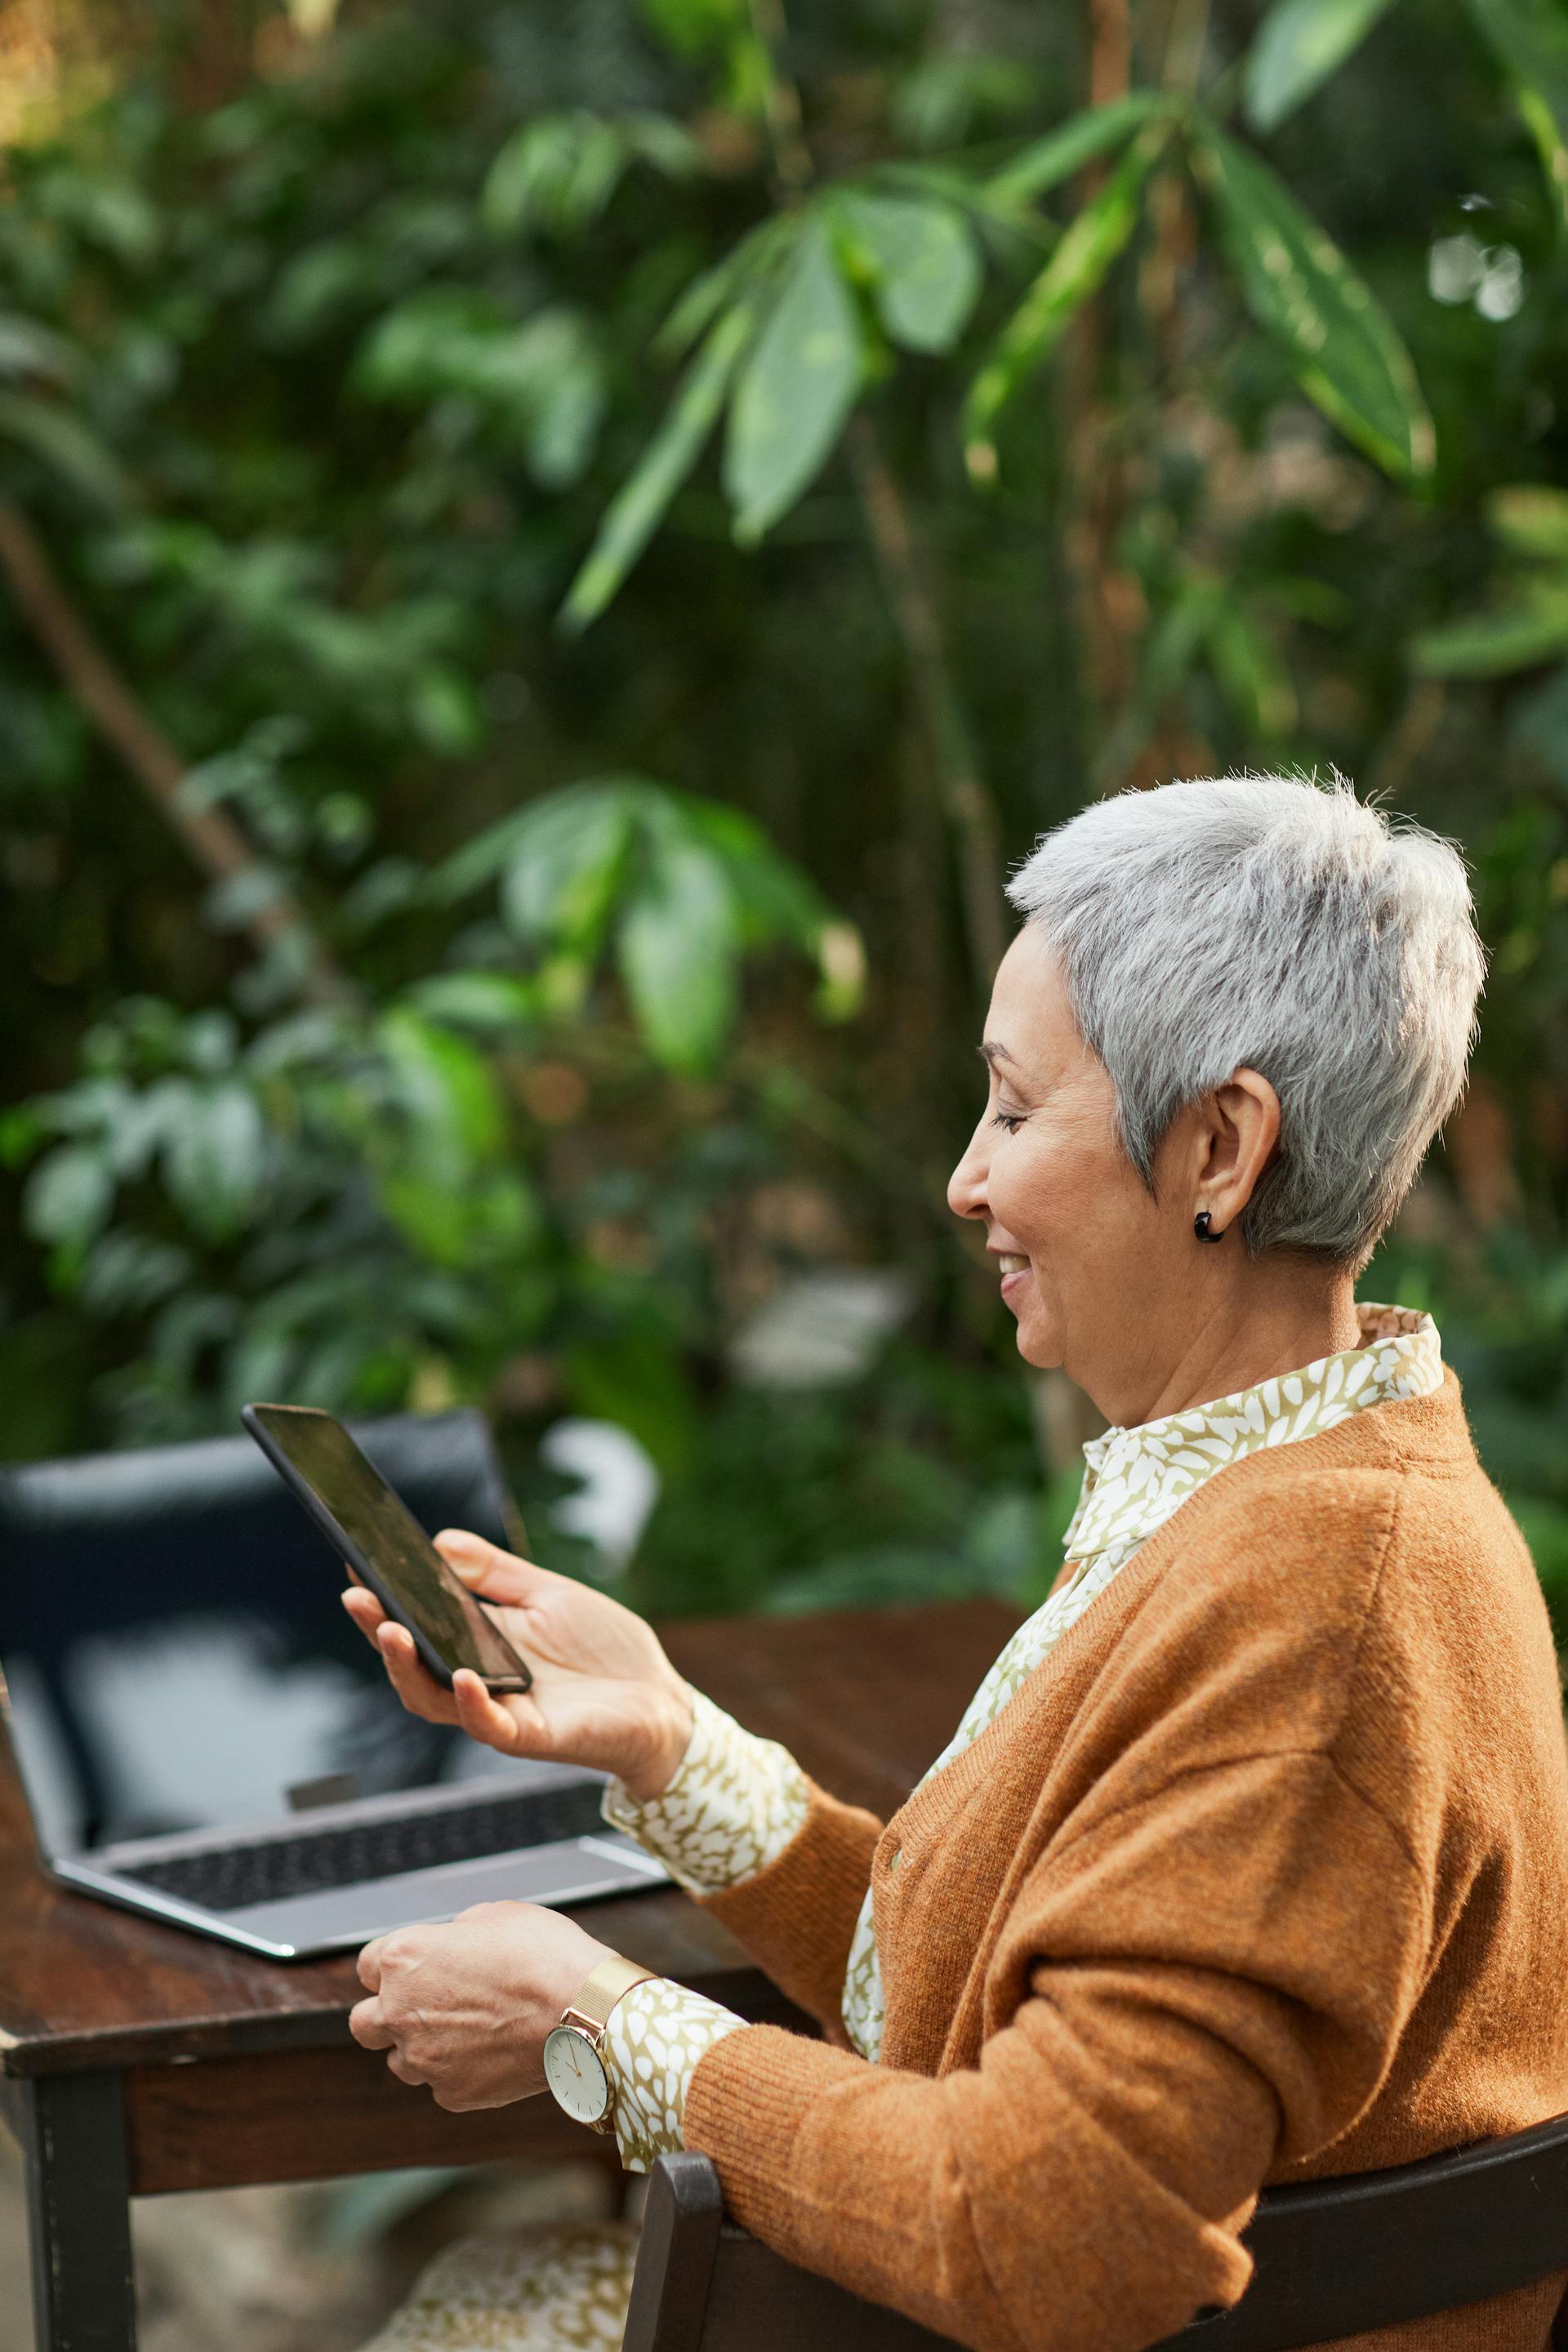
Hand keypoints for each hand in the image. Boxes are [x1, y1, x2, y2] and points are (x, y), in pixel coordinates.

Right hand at [341, 1532, 692, 1799]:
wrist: (660, 1699)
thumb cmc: (605, 1648)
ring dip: (407, 1668)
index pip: (417, 1624)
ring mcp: (501, 1711)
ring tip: (391, 1631)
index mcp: (478, 1644)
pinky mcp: (532, 1735)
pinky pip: (488, 1726)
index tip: (356, 1567)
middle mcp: (478, 1682)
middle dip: (379, 1631)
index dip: (384, 1600)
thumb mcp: (548, 1594)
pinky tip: (460, 1676)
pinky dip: (470, 1703)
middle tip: (356, 1597)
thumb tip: (439, 1541)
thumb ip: (496, 1573)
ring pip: (433, 1699)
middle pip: (411, 1664)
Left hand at [349, 1902, 613, 2109]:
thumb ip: (455, 1935)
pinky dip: (457, 2071)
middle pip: (363, 2023)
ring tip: (464, 2032)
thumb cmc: (545, 1955)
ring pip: (399, 2061)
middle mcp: (401, 2013)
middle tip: (423, 2005)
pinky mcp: (453, 2094)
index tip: (414, 1968)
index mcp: (404, 1959)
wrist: (585, 2011)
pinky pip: (440, 2084)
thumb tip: (450, 1947)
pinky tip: (490, 2052)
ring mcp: (425, 2060)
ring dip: (420, 2047)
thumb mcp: (494, 1916)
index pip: (366, 1966)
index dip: (392, 1965)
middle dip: (386, 2013)